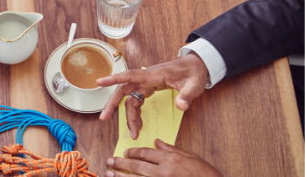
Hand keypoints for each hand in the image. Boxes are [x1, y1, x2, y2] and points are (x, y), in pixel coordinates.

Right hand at [96, 53, 207, 138]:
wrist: (196, 65)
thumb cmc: (194, 72)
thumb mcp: (194, 85)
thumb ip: (187, 96)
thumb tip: (181, 106)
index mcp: (154, 75)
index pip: (130, 76)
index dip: (114, 79)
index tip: (99, 82)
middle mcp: (147, 78)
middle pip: (123, 90)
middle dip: (112, 104)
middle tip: (103, 117)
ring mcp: (147, 83)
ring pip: (129, 98)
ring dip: (128, 115)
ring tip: (133, 132)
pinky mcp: (149, 87)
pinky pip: (137, 101)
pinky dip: (136, 113)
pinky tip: (139, 124)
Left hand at [105, 139, 223, 176]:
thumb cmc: (206, 175)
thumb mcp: (191, 158)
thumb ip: (172, 149)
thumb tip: (157, 142)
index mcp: (171, 160)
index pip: (146, 154)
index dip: (134, 153)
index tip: (126, 153)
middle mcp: (164, 173)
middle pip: (137, 167)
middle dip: (121, 164)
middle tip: (110, 161)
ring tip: (109, 174)